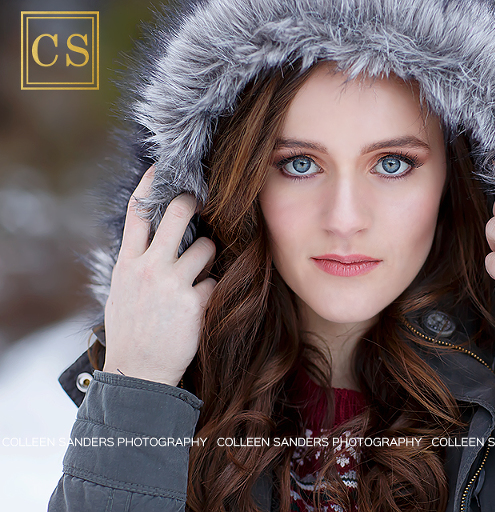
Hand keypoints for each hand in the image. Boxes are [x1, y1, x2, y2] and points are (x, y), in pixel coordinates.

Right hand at [102, 165, 216, 385]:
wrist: (138, 374)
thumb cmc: (131, 332)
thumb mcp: (122, 293)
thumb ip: (136, 265)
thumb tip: (149, 242)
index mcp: (127, 264)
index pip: (136, 214)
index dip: (149, 186)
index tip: (161, 168)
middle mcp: (148, 268)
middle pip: (176, 215)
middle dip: (193, 204)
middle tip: (201, 204)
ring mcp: (172, 283)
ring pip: (206, 247)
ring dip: (209, 256)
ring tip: (199, 275)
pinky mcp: (195, 302)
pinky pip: (216, 280)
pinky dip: (214, 289)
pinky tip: (202, 305)